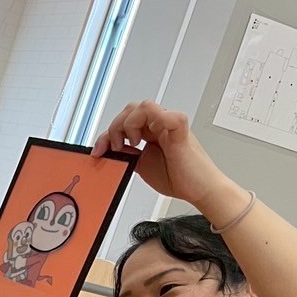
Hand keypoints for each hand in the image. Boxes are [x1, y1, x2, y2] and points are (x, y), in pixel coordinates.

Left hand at [91, 100, 235, 211]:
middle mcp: (160, 125)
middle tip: (117, 147)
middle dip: (116, 127)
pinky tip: (150, 137)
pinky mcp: (182, 131)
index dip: (106, 134)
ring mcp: (171, 126)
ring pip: (145, 106)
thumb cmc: (178, 177)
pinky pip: (168, 115)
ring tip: (133, 143)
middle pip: (131, 109)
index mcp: (150, 132)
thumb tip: (109, 150)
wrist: (199, 190)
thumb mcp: (142, 165)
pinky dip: (155, 122)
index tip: (97, 151)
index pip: (123, 121)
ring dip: (130, 124)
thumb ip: (128, 155)